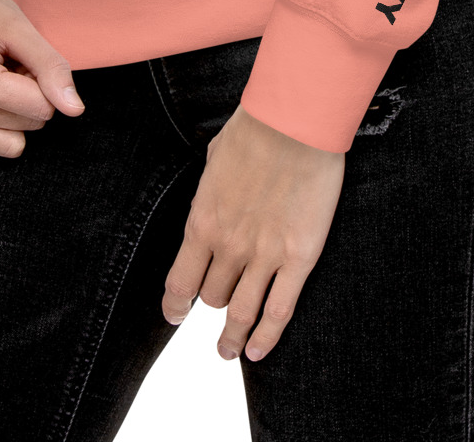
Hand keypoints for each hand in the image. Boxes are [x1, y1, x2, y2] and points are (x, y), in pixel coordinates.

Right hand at [0, 0, 85, 164]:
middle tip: (4, 66)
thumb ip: (51, 67)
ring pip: (8, 147)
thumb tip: (75, 110)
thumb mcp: (19, 27)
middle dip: (25, 97)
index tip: (21, 59)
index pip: (39, 108)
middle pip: (25, 128)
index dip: (41, 82)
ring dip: (8, 115)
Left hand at [160, 104, 343, 361]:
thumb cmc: (254, 129)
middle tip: (218, 311)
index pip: (179, 282)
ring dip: (233, 339)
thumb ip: (209, 194)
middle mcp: (228, 246)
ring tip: (229, 351)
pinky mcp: (299, 258)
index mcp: (203, 221)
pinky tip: (258, 351)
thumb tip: (208, 207)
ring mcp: (264, 256)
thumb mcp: (213, 161)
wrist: (294, 121)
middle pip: (213, 297)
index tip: (175, 316)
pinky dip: (266, 338)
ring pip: (242, 314)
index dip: (175, 306)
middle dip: (214, 303)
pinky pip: (278, 311)